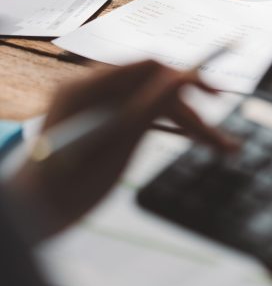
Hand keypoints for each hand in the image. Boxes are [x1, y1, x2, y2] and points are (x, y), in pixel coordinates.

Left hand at [6, 61, 236, 242]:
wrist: (34, 218)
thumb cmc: (64, 189)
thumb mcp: (113, 149)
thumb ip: (148, 108)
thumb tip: (182, 77)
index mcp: (85, 87)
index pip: (147, 67)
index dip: (184, 76)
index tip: (215, 94)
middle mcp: (93, 90)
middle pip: (156, 88)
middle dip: (193, 111)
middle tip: (223, 135)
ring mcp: (101, 106)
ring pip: (157, 105)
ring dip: (189, 123)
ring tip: (223, 146)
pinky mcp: (108, 122)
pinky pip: (148, 117)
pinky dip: (172, 129)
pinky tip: (199, 140)